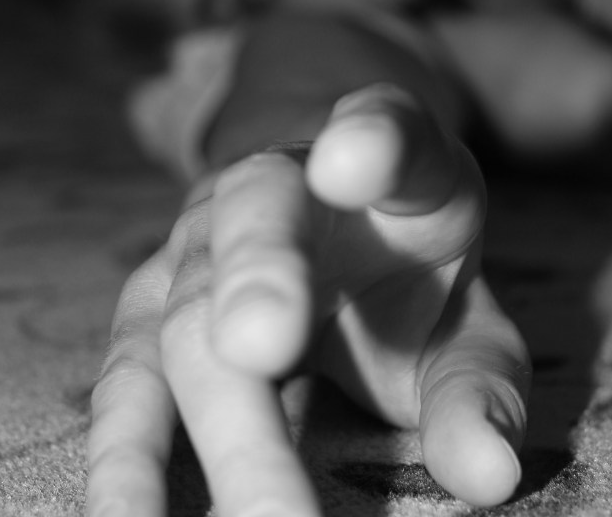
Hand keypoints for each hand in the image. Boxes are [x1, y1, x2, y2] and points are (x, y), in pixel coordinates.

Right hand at [87, 84, 529, 516]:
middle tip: (264, 346)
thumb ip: (476, 386)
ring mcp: (201, 240)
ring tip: (168, 499)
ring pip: (188, 303)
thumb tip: (488, 475)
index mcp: (384, 164)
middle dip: (260, 275)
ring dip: (195, 393)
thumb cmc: (407, 273)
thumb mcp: (465, 315)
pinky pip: (128, 376)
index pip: (388, 131)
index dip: (370, 141)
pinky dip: (122, 448)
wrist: (324, 207)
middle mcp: (275, 183)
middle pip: (262, 214)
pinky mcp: (150, 307)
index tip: (351, 165)